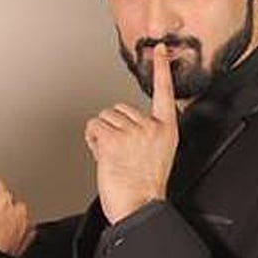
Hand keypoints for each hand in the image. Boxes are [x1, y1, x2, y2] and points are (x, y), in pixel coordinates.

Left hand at [84, 44, 177, 223]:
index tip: (161, 50)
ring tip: (113, 157)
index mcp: (166, 129)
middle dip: (113, 127)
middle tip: (120, 152)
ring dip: (101, 136)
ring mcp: (131, 132)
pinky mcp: (112, 139)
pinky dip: (91, 139)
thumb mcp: (156, 155)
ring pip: (103, 118)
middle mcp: (150, 127)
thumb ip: (146, 134)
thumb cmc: (145, 188)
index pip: (164, 93)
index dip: (162, 69)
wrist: (139, 208)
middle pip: (119, 108)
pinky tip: (102, 154)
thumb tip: (126, 127)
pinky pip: (93, 127)